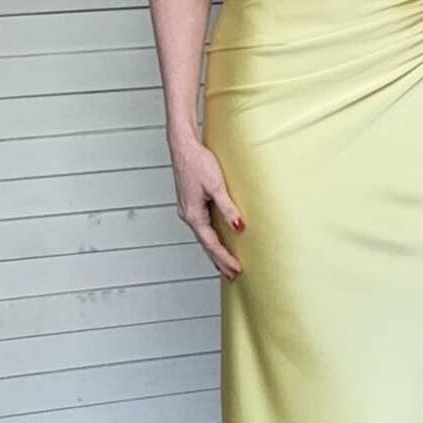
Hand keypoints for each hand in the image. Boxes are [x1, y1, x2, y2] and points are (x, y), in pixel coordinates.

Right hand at [170, 133, 244, 280]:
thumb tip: (239, 227)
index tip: (236, 270)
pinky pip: (202, 227)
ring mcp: (188, 210)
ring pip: (203, 237)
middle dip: (219, 261)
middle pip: (205, 245)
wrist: (183, 146)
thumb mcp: (216, 185)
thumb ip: (228, 208)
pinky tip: (216, 240)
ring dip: (214, 252)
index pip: (211, 244)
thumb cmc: (198, 162)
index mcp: (193, 214)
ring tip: (225, 265)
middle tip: (233, 276)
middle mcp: (188, 215)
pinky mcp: (190, 203)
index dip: (224, 258)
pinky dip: (210, 238)